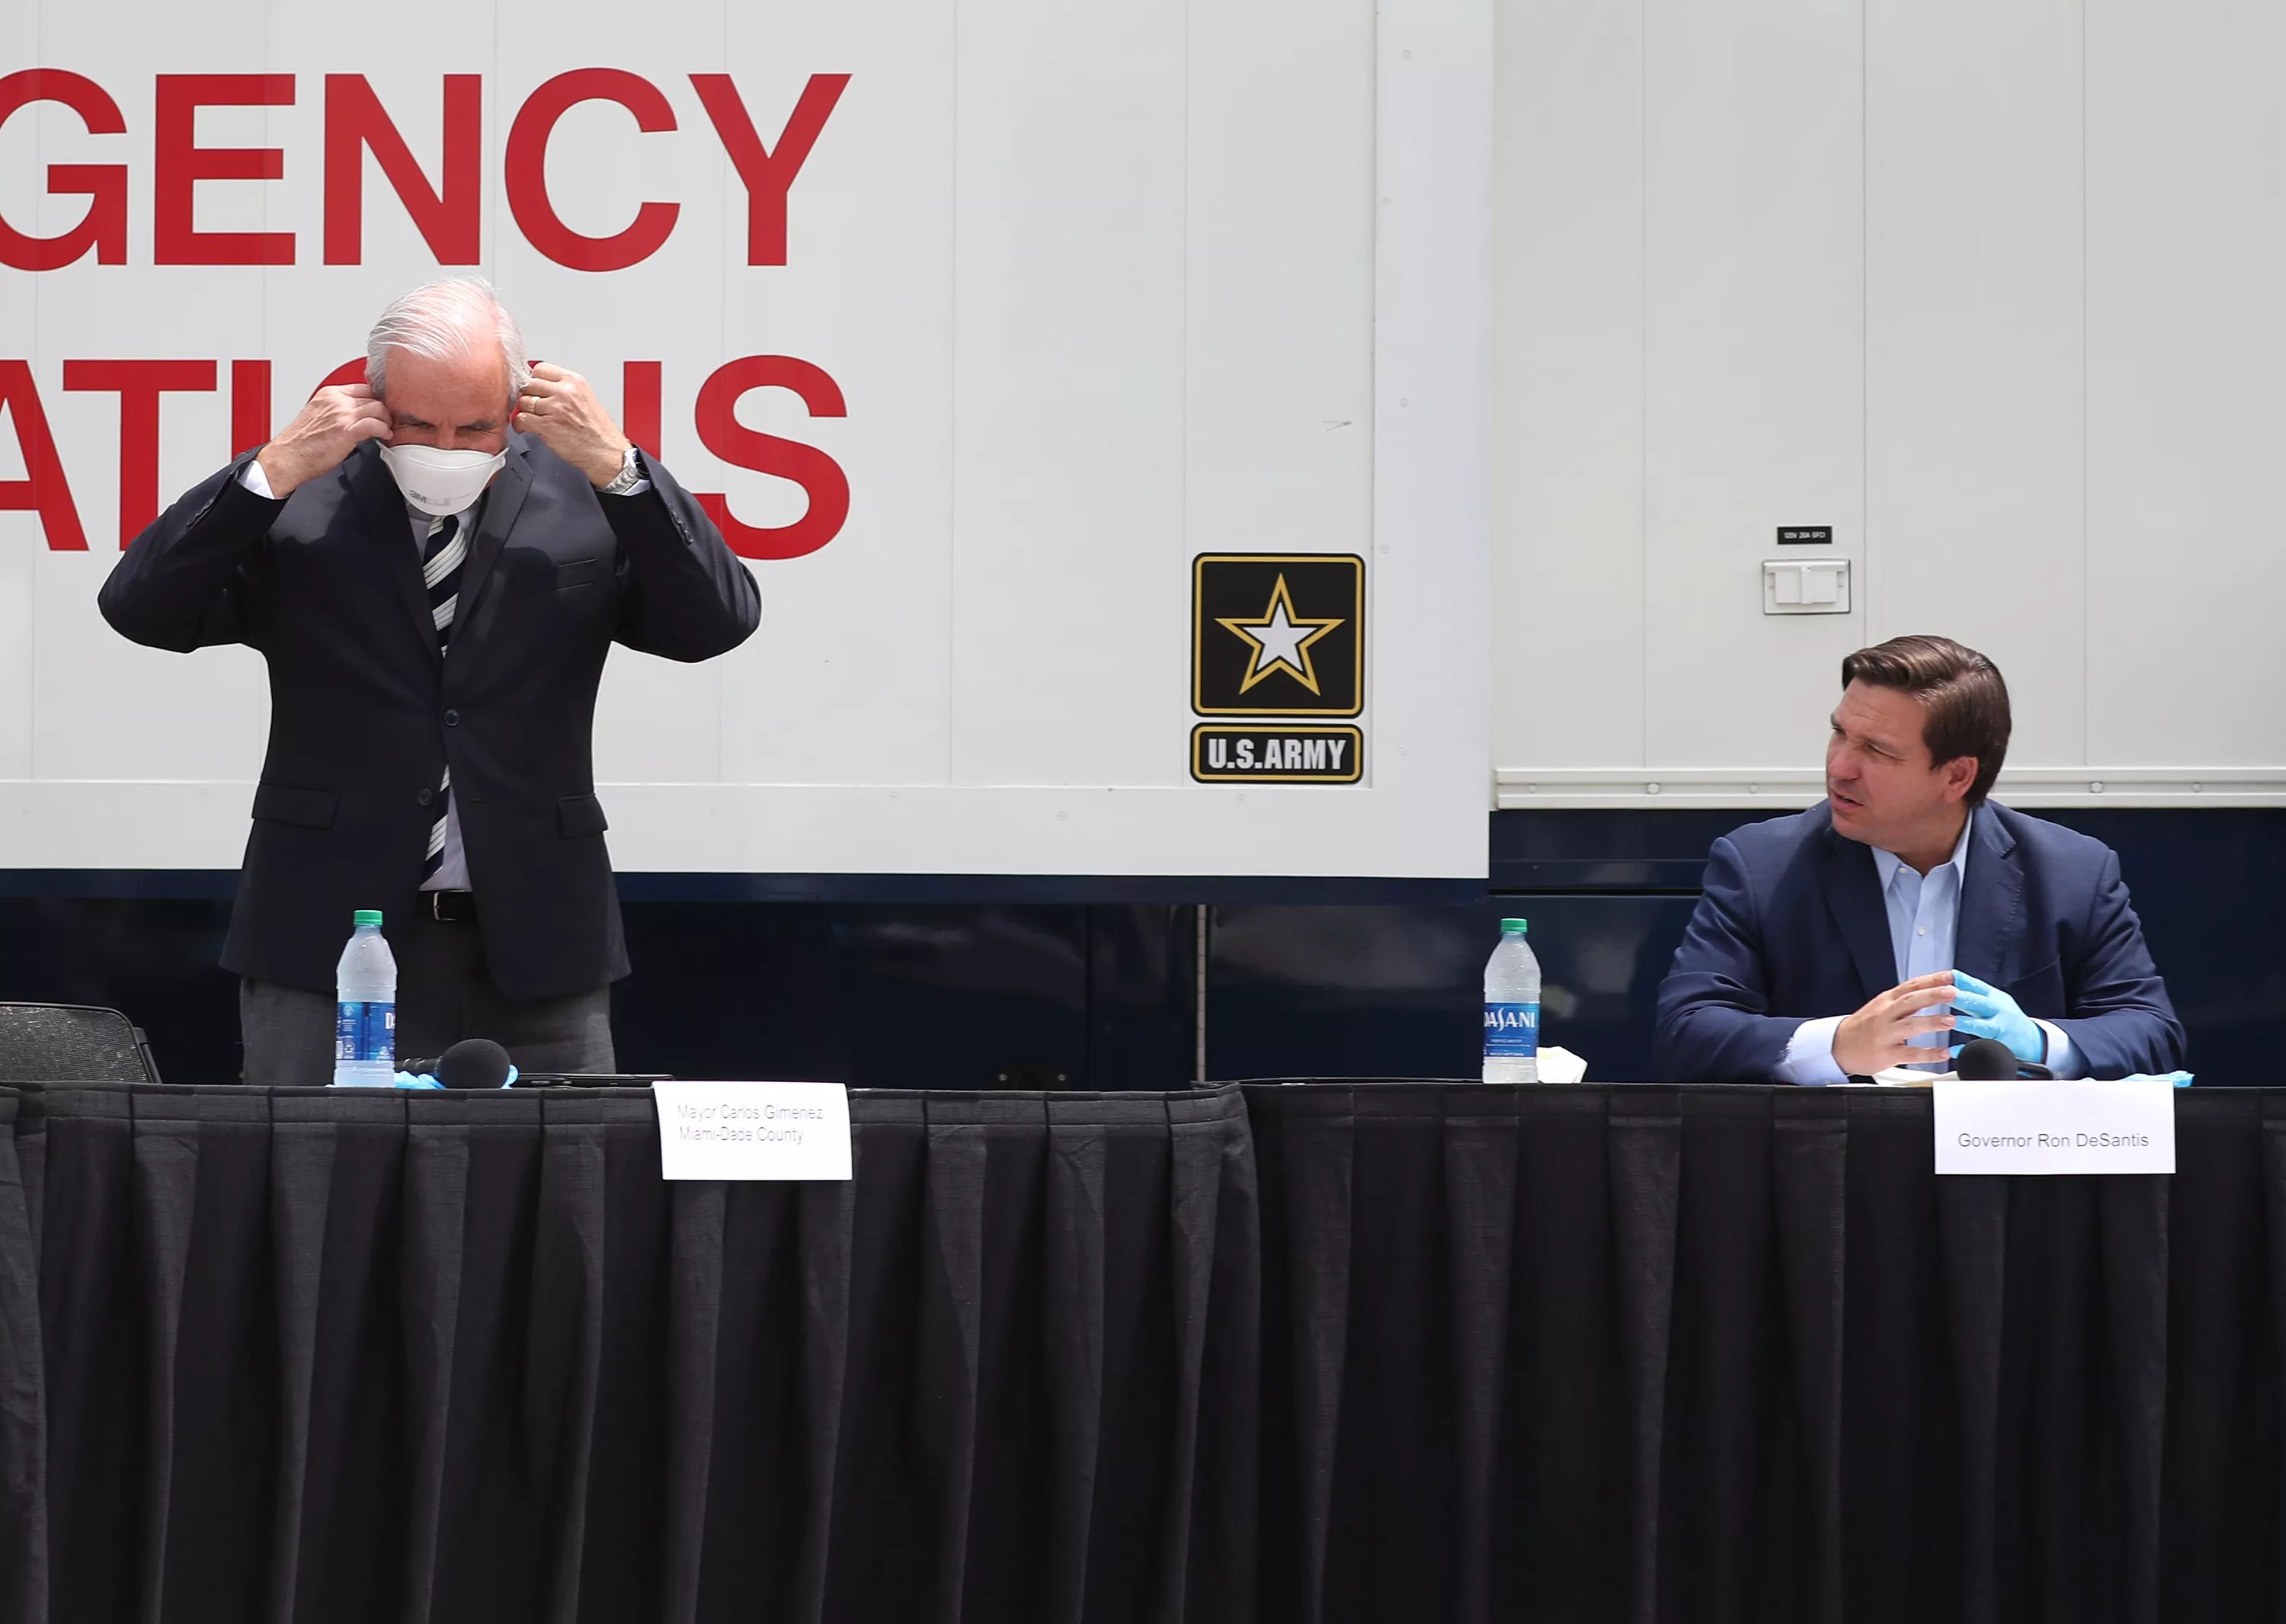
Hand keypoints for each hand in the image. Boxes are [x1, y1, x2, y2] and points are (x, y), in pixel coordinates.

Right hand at [254, 384, 391, 497]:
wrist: (288, 457)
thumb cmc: (301, 441)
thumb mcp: (319, 414)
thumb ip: (338, 409)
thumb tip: (357, 414)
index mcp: (329, 394)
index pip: (364, 388)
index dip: (376, 400)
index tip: (380, 410)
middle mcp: (336, 401)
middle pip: (373, 398)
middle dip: (383, 411)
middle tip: (386, 422)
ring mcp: (341, 415)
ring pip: (378, 409)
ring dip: (386, 421)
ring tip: (385, 430)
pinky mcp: (346, 431)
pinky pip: (375, 424)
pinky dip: (384, 430)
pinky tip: (384, 436)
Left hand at [513, 363, 630, 486]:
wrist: (607, 452)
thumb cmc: (599, 431)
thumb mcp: (586, 398)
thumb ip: (564, 389)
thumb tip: (542, 387)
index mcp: (574, 381)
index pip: (540, 369)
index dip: (535, 380)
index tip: (535, 389)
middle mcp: (564, 392)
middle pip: (529, 384)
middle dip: (529, 395)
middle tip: (533, 405)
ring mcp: (555, 408)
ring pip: (524, 401)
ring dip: (525, 411)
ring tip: (533, 418)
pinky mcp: (546, 425)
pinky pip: (521, 419)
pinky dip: (521, 425)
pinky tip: (528, 428)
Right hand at [1832, 971, 1958, 1076]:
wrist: (1838, 1046)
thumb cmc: (1863, 1027)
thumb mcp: (1880, 1007)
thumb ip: (1904, 1001)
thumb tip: (1933, 992)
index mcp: (1886, 1001)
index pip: (1910, 986)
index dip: (1931, 980)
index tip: (1950, 977)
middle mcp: (1885, 1015)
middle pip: (1910, 1001)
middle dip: (1932, 995)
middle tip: (1953, 993)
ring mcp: (1885, 1034)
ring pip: (1910, 1025)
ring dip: (1932, 1022)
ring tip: (1951, 1021)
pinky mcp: (1886, 1054)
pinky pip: (1910, 1053)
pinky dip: (1928, 1053)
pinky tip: (1943, 1053)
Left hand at [1947, 972, 2044, 1063]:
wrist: (2033, 1042)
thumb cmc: (2008, 1018)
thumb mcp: (1996, 1000)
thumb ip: (1974, 990)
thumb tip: (1952, 976)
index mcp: (1995, 998)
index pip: (1978, 986)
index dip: (1964, 980)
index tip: (1949, 975)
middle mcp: (1998, 1012)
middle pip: (1981, 1003)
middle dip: (1964, 998)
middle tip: (1947, 994)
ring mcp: (2000, 1029)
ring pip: (1982, 1026)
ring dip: (1967, 1023)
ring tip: (1952, 1021)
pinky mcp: (2001, 1047)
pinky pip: (1983, 1049)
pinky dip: (1968, 1050)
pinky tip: (1954, 1051)